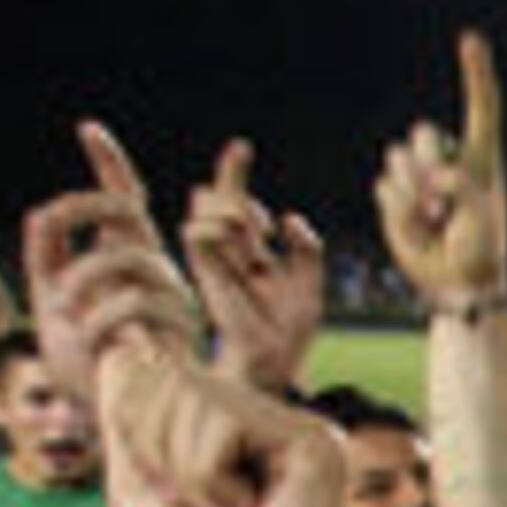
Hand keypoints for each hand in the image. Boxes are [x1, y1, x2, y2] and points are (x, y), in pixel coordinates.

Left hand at [20, 124, 191, 405]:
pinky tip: (89, 336)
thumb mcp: (52, 305)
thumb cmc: (90, 369)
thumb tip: (46, 214)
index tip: (87, 128)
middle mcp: (155, 269)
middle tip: (49, 227)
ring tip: (62, 312)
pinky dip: (100, 315)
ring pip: (123, 255)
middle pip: (124, 209)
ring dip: (81, 278)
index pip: (123, 201)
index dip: (109, 163)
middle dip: (83, 206)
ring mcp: (172, 294)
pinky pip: (133, 300)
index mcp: (125, 261)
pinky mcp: (180, 325)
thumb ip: (48, 260)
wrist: (121, 421)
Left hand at [98, 346, 348, 506]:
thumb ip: (125, 422)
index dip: (132, 431)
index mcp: (231, 424)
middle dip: (152, 449)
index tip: (169, 496)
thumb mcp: (139, 490)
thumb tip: (119, 350)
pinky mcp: (311, 440)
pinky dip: (209, 478)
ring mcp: (293, 423)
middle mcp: (266, 415)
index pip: (149, 374)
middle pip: (162, 376)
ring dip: (182, 471)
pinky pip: (221, 424)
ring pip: (189, 393)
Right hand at [184, 142, 327, 393]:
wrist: (274, 361)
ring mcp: (213, 257)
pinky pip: (196, 233)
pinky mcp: (203, 271)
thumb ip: (307, 249)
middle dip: (232, 185)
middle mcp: (228, 248)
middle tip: (258, 221)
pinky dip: (219, 226)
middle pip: (216, 196)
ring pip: (206, 207)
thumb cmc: (290, 329)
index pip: (234, 198)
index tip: (241, 146)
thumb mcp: (310, 283)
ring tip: (256, 233)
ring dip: (234, 209)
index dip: (233, 169)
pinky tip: (247, 240)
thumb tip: (290, 217)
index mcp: (250, 247)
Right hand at [375, 31, 506, 309]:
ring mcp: (418, 176)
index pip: (481, 107)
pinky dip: (399, 213)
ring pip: (397, 160)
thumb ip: (461, 187)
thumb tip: (432, 175)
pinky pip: (384, 190)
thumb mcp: (480, 215)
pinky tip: (418, 231)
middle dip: (426, 164)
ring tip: (435, 223)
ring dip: (412, 195)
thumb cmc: (481, 248)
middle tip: (442, 206)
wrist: (456, 282)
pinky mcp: (395, 195)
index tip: (471, 38)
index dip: (476, 73)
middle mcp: (448, 160)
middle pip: (423, 134)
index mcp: (480, 158)